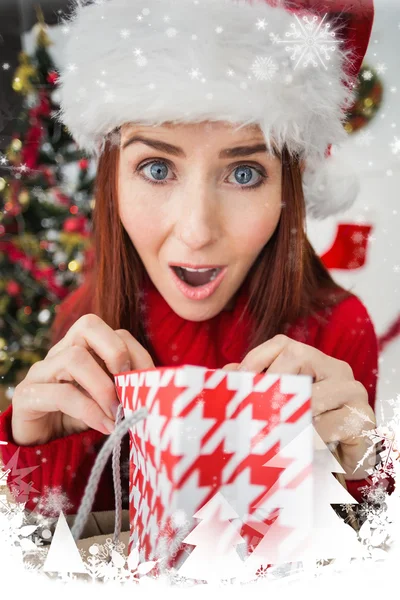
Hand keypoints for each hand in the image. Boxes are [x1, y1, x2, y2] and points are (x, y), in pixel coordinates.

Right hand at [11, 314, 154, 445]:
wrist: (41, 445)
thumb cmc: (80, 418)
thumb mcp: (108, 399)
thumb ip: (127, 389)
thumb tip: (158, 390)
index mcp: (84, 348)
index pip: (115, 332)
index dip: (137, 354)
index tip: (149, 383)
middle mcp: (61, 352)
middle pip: (88, 325)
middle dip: (116, 352)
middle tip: (129, 385)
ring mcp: (41, 372)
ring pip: (73, 357)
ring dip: (103, 387)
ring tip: (117, 413)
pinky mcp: (27, 396)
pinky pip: (60, 394)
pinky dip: (88, 411)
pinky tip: (104, 426)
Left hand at [222, 334, 376, 477]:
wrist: (347, 458)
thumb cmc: (310, 427)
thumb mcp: (282, 406)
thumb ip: (257, 388)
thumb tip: (226, 373)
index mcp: (314, 359)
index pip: (282, 344)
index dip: (255, 360)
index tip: (238, 384)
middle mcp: (335, 367)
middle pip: (296, 357)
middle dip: (270, 385)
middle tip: (252, 411)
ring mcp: (353, 389)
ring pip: (313, 393)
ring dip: (289, 417)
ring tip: (272, 435)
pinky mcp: (363, 417)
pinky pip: (330, 424)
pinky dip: (310, 438)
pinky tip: (300, 447)